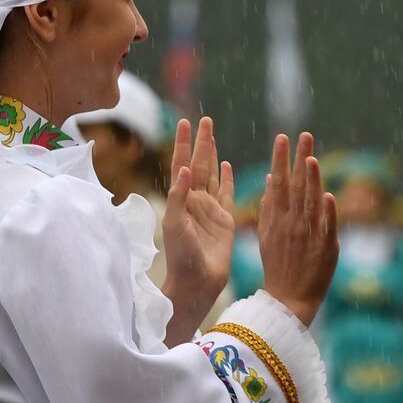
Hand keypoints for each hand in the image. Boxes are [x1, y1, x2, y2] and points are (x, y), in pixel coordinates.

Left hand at [162, 117, 234, 328]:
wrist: (198, 282)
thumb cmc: (182, 257)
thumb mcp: (176, 225)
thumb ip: (179, 197)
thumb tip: (185, 169)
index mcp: (181, 200)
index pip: (181, 164)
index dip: (183, 143)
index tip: (184, 122)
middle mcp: (195, 200)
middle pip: (199, 163)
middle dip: (201, 142)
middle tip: (204, 120)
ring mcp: (210, 209)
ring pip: (212, 174)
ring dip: (213, 154)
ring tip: (213, 135)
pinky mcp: (224, 219)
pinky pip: (226, 193)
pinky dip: (226, 178)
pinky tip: (227, 164)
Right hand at [259, 132, 338, 326]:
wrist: (288, 299)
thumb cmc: (278, 265)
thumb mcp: (266, 235)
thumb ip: (268, 207)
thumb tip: (271, 179)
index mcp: (277, 219)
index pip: (279, 183)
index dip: (281, 160)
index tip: (282, 138)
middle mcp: (292, 224)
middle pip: (296, 187)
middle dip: (298, 160)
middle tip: (303, 135)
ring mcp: (309, 235)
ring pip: (310, 203)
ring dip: (311, 181)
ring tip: (312, 158)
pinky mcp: (326, 248)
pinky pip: (327, 227)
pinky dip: (327, 212)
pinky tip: (327, 195)